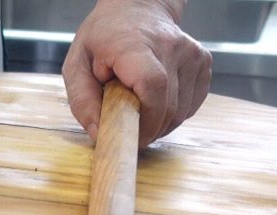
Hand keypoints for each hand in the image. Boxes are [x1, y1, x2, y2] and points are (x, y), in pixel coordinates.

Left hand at [62, 0, 211, 147]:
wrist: (136, 8)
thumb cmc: (102, 39)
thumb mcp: (76, 66)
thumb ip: (83, 102)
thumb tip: (100, 135)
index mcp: (134, 45)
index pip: (152, 86)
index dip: (144, 120)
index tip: (129, 137)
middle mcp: (170, 47)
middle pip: (168, 107)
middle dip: (147, 131)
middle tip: (127, 131)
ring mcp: (192, 54)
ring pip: (181, 112)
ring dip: (158, 125)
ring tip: (137, 111)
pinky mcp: (203, 62)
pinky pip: (190, 106)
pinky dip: (172, 115)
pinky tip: (154, 103)